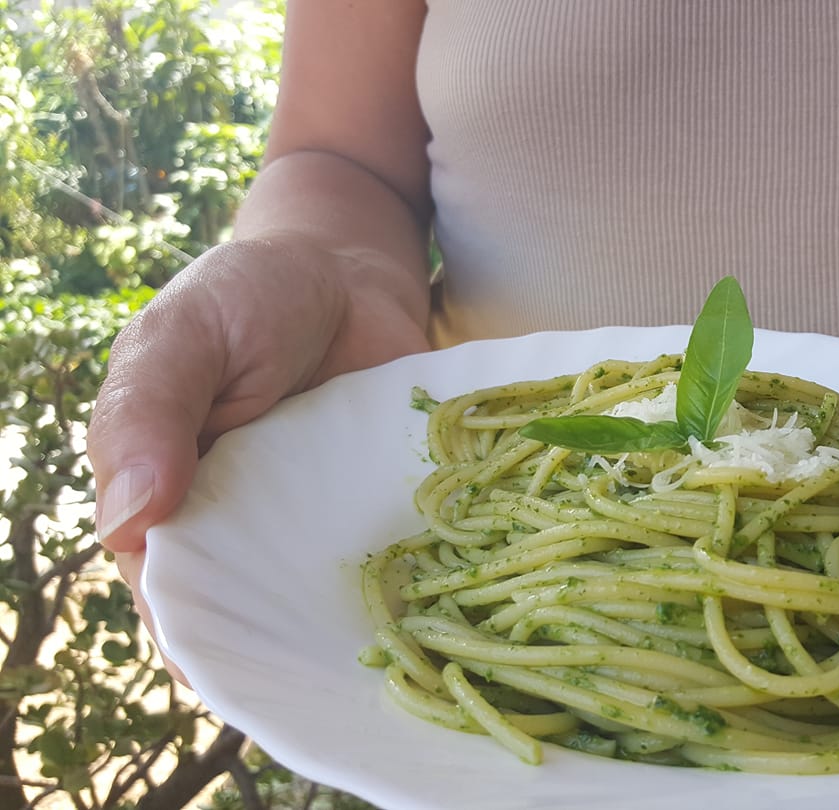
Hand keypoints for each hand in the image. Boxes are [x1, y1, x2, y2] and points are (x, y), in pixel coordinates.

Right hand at [90, 236, 429, 677]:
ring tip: (397, 670)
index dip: (198, 641)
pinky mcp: (390, 508)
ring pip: (334, 606)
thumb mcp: (182, 337)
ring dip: (361, 637)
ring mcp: (326, 525)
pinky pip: (405, 560)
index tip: (234, 676)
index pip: (175, 597)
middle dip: (290, 658)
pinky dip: (424, 586)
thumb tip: (125, 522)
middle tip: (331, 685)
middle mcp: (251, 531)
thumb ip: (148, 414)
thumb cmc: (246, 295)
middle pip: (261, 621)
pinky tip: (452, 615)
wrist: (348, 264)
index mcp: (176, 506)